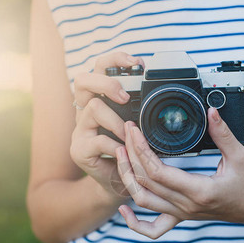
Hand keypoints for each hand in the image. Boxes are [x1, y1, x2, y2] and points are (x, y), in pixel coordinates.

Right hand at [70, 52, 143, 196]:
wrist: (118, 183)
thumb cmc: (131, 151)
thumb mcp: (139, 126)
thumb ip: (144, 110)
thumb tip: (165, 92)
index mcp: (100, 99)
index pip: (99, 68)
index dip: (115, 59)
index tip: (137, 63)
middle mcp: (85, 110)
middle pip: (83, 80)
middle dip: (106, 82)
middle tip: (125, 96)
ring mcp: (80, 130)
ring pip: (93, 107)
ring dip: (116, 120)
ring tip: (128, 133)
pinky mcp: (79, 150)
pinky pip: (98, 140)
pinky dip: (116, 145)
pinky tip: (123, 151)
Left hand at [115, 107, 243, 238]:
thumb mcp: (240, 156)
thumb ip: (223, 134)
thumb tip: (211, 111)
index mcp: (199, 191)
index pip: (158, 172)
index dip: (141, 150)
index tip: (135, 131)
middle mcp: (186, 205)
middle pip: (146, 183)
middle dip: (130, 155)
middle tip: (126, 132)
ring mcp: (182, 213)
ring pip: (143, 201)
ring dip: (127, 179)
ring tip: (120, 154)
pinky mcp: (181, 216)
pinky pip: (154, 228)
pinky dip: (135, 223)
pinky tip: (124, 210)